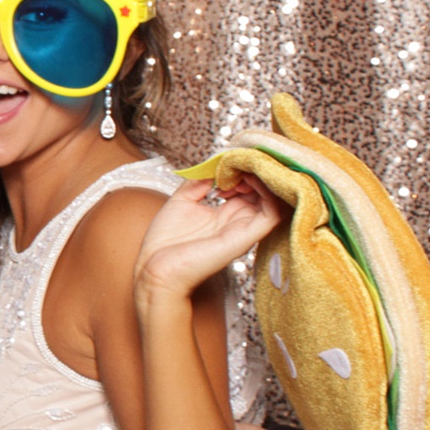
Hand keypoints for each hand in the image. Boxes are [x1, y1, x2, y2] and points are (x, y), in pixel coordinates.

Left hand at [133, 176, 285, 306]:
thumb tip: (215, 163)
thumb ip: (199, 182)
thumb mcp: (182, 201)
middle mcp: (240, 221)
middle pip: (265, 191)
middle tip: (240, 161)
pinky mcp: (246, 237)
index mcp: (226, 214)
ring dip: (264, 178)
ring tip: (245, 168)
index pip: (250, 187)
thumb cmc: (165, 243)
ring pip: (275, 199)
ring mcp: (245, 229)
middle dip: (256, 170)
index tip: (230, 160)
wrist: (155, 269)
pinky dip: (268, 193)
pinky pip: (273, 213)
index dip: (244, 168)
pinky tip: (249, 180)